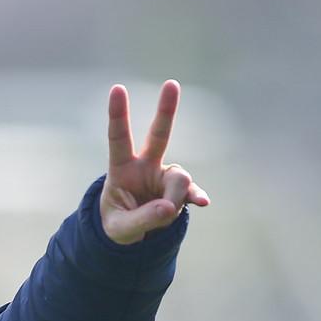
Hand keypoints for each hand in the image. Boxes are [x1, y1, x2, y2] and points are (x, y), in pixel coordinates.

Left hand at [101, 80, 210, 244]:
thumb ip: (142, 219)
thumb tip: (170, 208)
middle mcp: (145, 166)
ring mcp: (164, 176)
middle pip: (158, 135)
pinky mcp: (179, 190)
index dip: (118, 114)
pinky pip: (191, 191)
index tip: (118, 88)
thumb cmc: (118, 225)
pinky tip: (202, 202)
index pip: (119, 138)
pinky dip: (195, 196)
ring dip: (175, 198)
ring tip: (164, 215)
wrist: (132, 236)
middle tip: (172, 84)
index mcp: (121, 168)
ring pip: (179, 177)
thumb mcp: (121, 229)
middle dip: (166, 110)